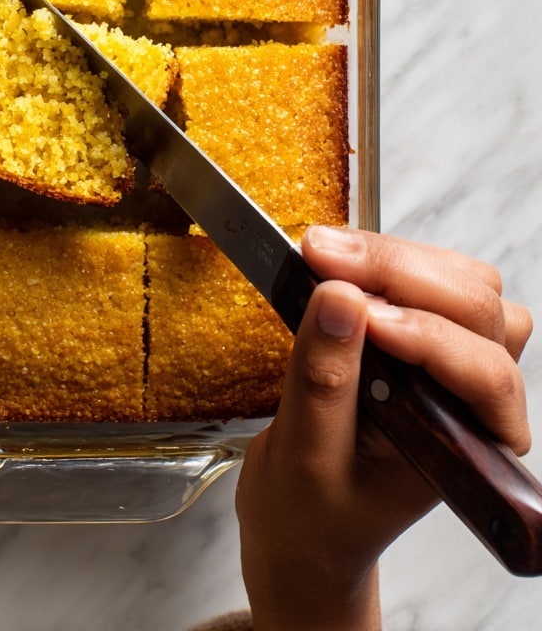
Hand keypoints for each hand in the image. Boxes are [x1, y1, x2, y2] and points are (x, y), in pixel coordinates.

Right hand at [236, 226, 532, 630]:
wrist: (301, 526)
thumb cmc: (312, 513)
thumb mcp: (306, 456)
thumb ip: (324, 378)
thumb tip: (337, 296)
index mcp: (468, 448)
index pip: (480, 370)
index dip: (422, 330)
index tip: (346, 301)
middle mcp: (475, 401)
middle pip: (478, 308)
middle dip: (399, 273)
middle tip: (321, 254)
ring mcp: (453, 365)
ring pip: (462, 283)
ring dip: (397, 261)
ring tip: (326, 258)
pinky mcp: (420, 336)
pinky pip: (425, 278)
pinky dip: (380, 262)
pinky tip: (333, 266)